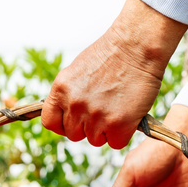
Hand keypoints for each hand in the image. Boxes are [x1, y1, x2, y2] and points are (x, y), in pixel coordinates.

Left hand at [41, 0, 186, 149]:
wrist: (137, 43)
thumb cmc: (111, 54)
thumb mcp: (78, 71)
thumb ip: (69, 95)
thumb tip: (67, 115)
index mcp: (61, 89)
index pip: (50, 122)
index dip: (62, 125)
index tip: (73, 122)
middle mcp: (75, 104)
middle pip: (74, 135)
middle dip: (87, 127)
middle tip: (103, 109)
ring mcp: (96, 116)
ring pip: (95, 140)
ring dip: (106, 130)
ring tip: (117, 107)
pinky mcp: (118, 125)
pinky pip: (115, 143)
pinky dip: (123, 133)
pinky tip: (128, 114)